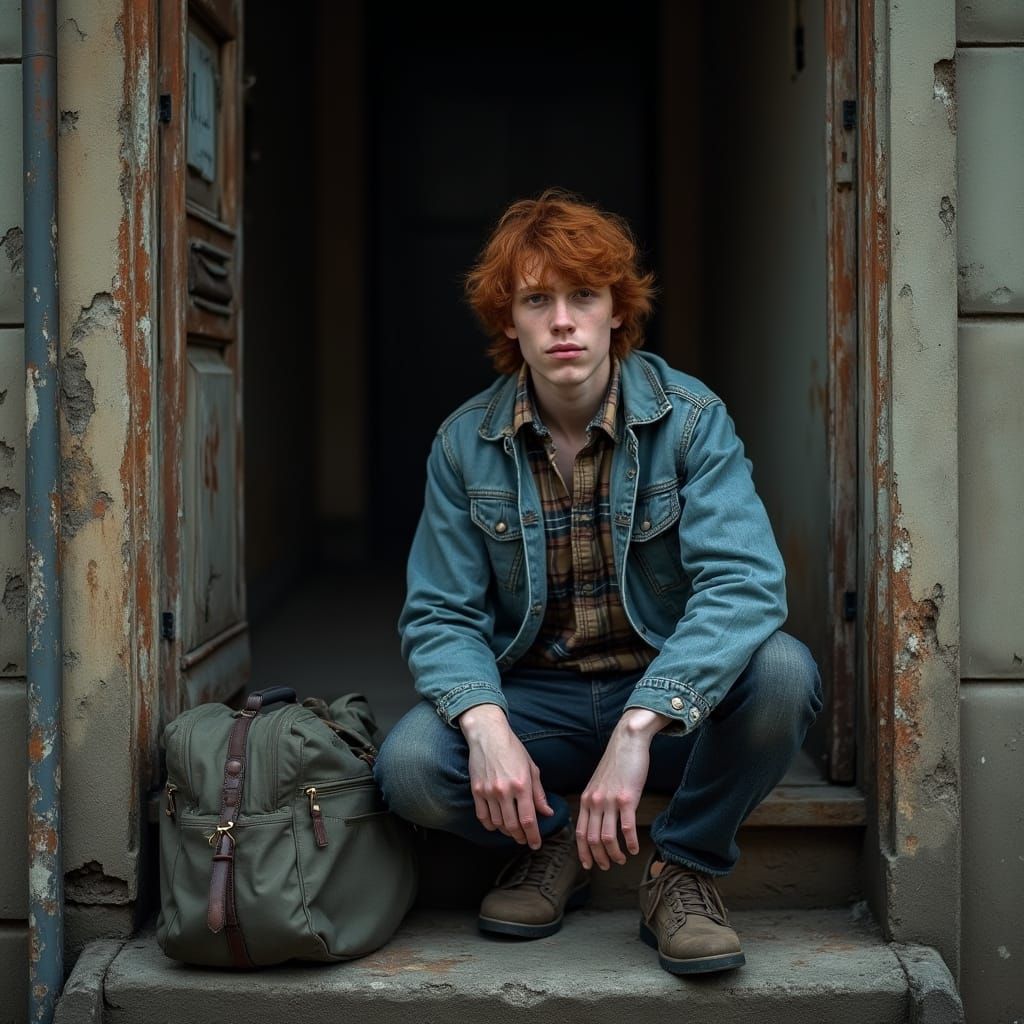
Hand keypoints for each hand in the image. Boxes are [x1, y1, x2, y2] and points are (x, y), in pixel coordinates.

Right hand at [458, 703, 553, 848]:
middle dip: (520, 837)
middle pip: (513, 826)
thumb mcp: (531, 768)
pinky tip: (497, 825)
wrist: (488, 735)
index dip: (533, 836)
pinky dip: (490, 826)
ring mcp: (488, 792)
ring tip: (513, 832)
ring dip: (506, 832)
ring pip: (498, 824)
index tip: (536, 845)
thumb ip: (539, 793)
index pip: (529, 819)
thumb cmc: (512, 749)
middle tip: (525, 840)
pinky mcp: (476, 790)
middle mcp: (505, 791)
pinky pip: (482, 816)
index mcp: (522, 785)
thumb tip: (547, 812)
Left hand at [576, 708, 670, 869]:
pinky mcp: (627, 798)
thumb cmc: (615, 764)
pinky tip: (635, 849)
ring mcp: (610, 801)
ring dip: (614, 854)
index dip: (583, 852)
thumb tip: (596, 822)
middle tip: (607, 867)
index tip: (588, 864)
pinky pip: (626, 828)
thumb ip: (595, 802)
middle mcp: (595, 802)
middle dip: (599, 858)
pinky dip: (630, 843)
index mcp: (586, 799)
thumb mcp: (598, 784)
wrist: (627, 742)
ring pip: (607, 837)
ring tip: (621, 860)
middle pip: (591, 839)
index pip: (579, 833)